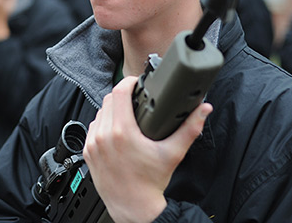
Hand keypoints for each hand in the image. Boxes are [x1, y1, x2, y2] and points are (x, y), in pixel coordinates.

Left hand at [83, 76, 212, 222]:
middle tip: (135, 100)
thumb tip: (203, 109)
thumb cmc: (151, 183)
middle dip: (122, 96)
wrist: (134, 208)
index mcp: (122, 132)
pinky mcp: (88, 152)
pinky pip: (93, 128)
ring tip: (127, 115)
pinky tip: (115, 131)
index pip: (119, 92)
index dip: (129, 82)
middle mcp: (103, 136)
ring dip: (112, 110)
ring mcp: (93, 144)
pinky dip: (103, 125)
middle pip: (109, 99)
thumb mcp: (173, 153)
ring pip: (99, 113)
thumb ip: (190, 128)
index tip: (137, 84)